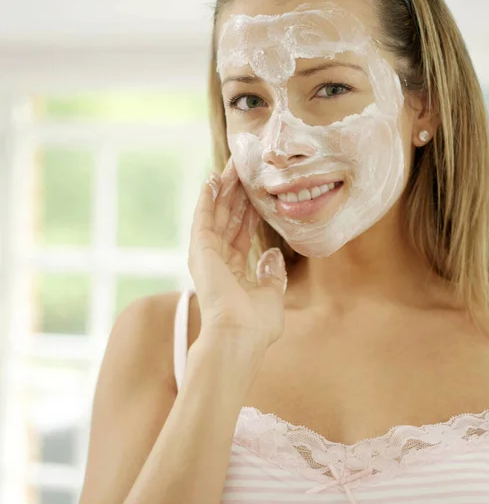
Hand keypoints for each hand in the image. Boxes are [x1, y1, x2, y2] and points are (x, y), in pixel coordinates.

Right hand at [188, 157, 286, 358]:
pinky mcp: (200, 250)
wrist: (240, 337)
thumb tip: (273, 253)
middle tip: (243, 169)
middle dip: (236, 195)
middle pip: (228, 220)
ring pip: (216, 214)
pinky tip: (212, 180)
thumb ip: (272, 274)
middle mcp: (218, 261)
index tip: (255, 193)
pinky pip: (204, 218)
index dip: (248, 212)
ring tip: (230, 166)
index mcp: (233, 272)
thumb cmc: (256, 325)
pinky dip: (207, 199)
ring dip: (223, 191)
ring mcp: (207, 255)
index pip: (241, 234)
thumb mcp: (272, 295)